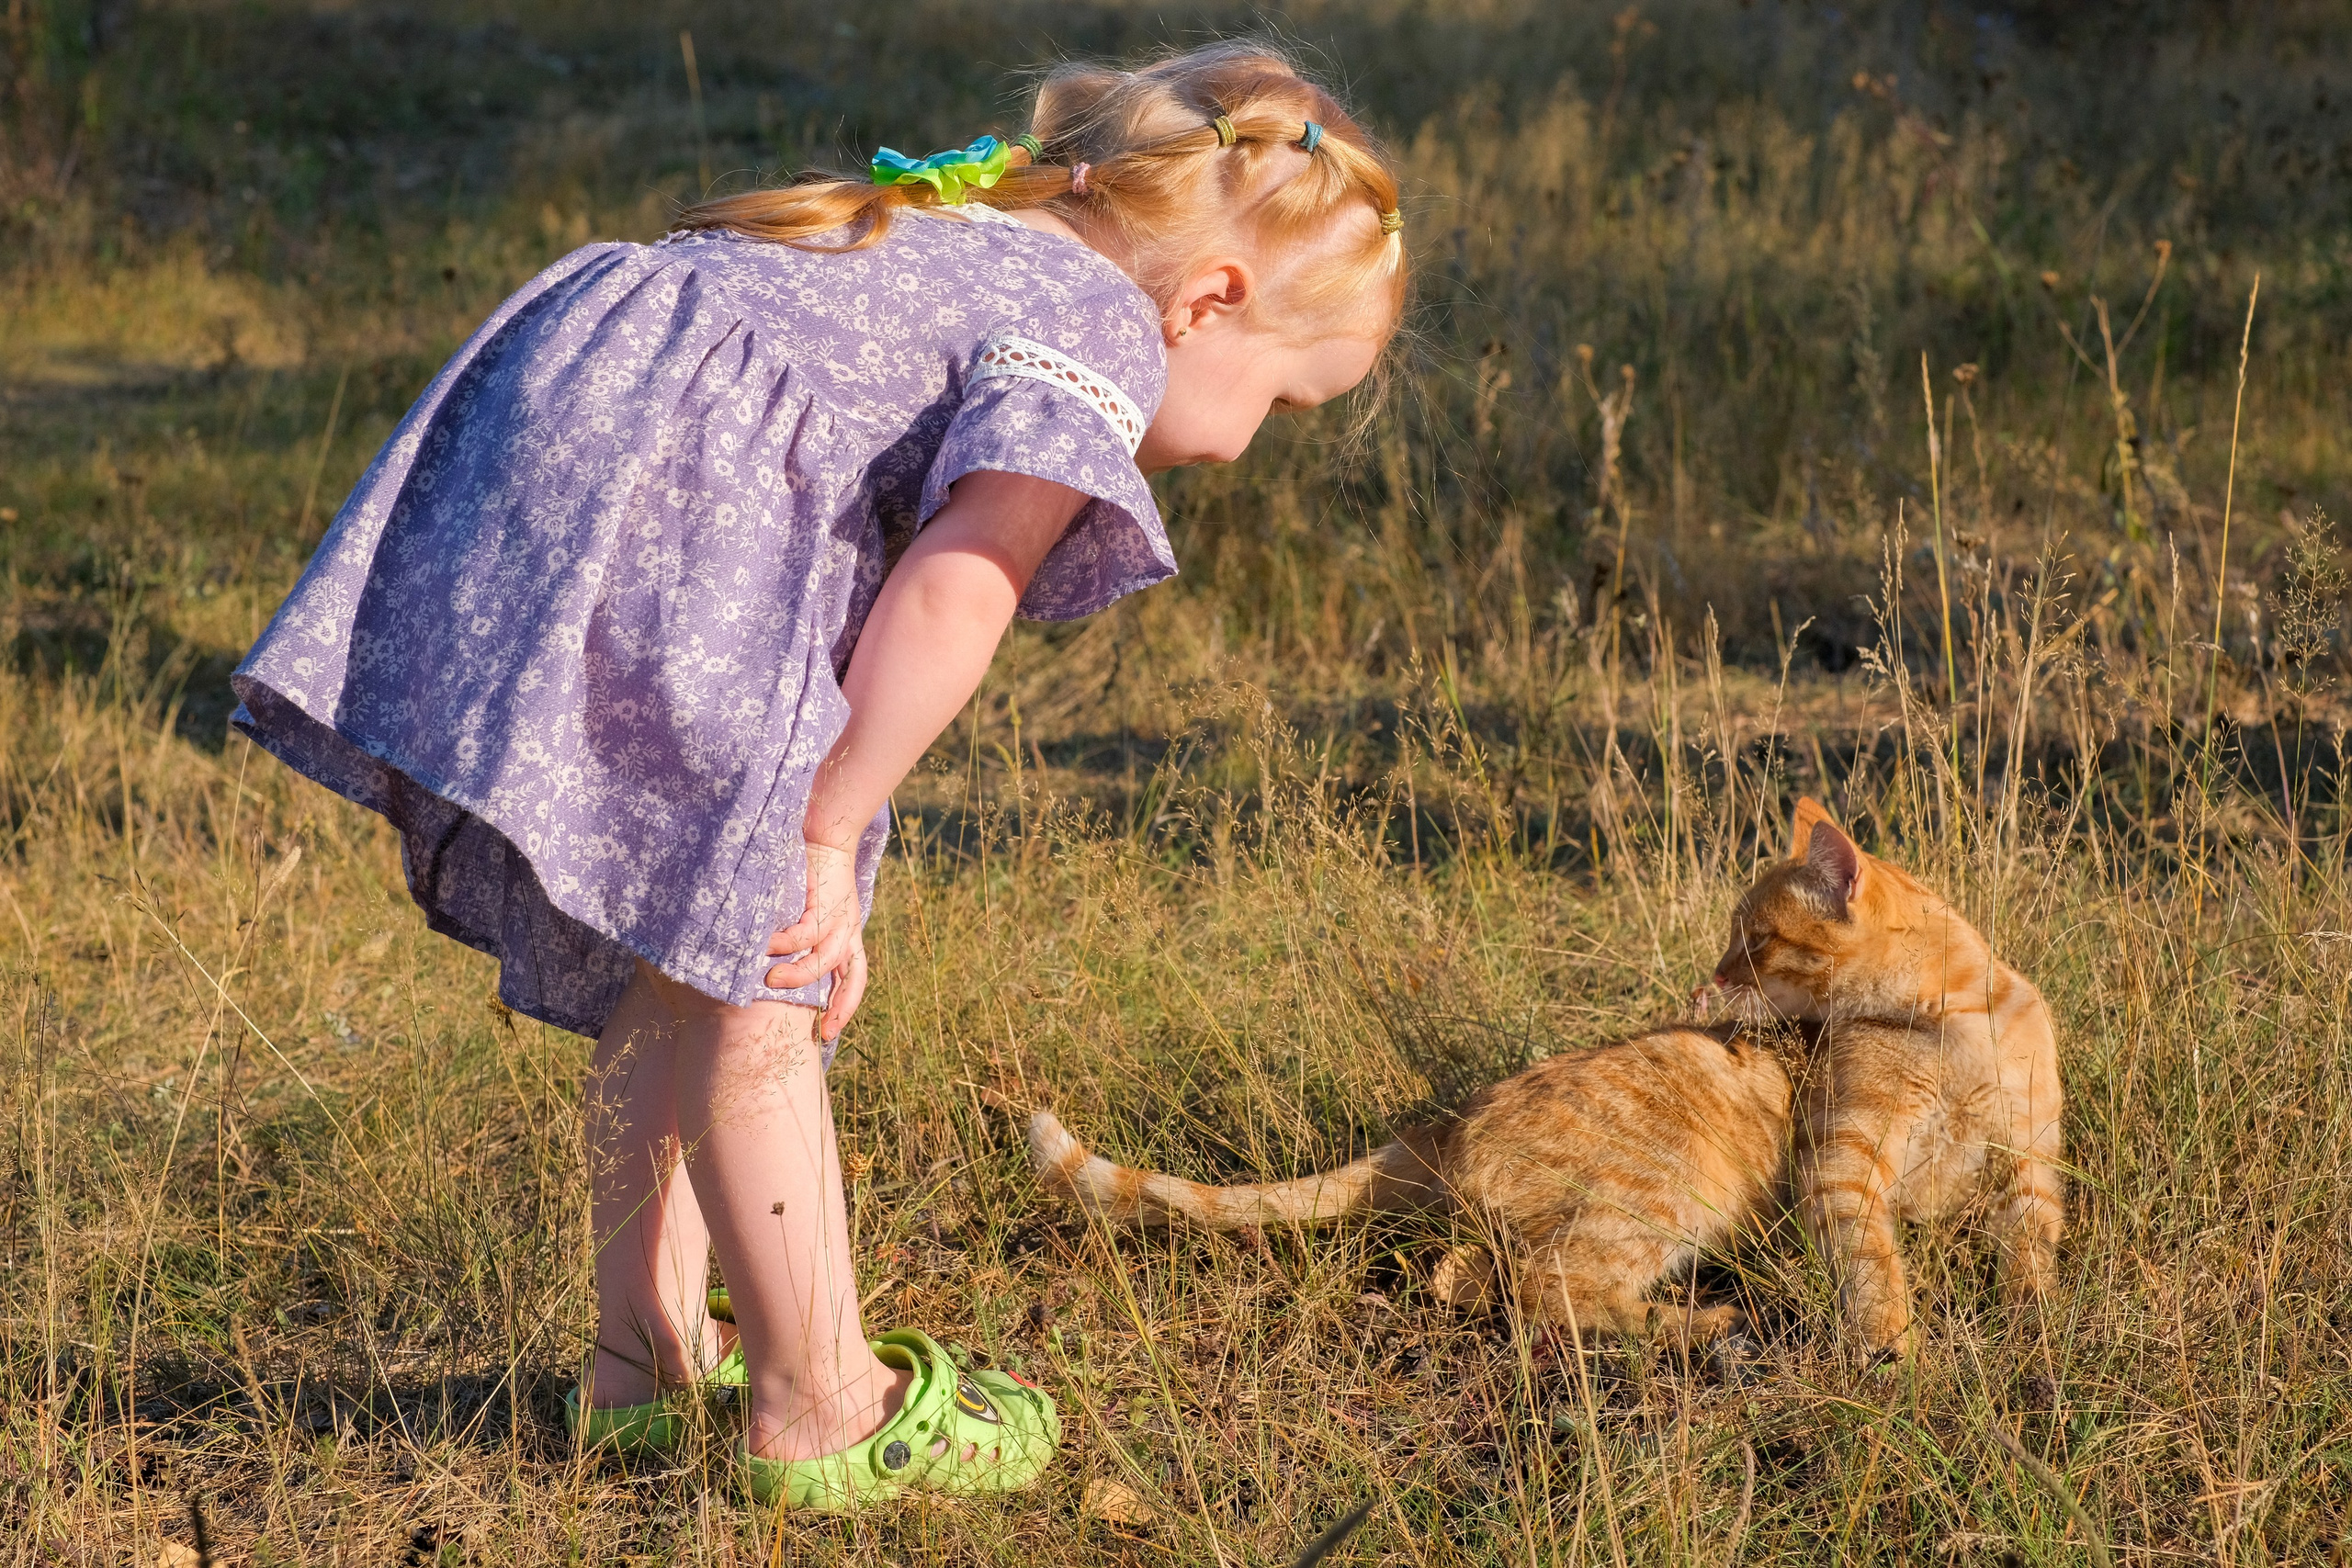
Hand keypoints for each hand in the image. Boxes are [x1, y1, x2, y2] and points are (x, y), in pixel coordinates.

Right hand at [764, 840, 868, 1041]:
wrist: (824, 834)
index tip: (829, 1033)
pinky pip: (806, 931)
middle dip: (838, 1007)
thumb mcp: (809, 913)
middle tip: (819, 1030)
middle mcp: (848, 931)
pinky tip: (767, 946)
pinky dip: (786, 942)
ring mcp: (840, 917)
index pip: (855, 979)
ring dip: (799, 975)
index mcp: (847, 936)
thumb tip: (768, 965)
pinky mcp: (825, 902)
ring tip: (771, 981)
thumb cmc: (811, 875)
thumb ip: (799, 937)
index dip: (846, 1007)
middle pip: (852, 977)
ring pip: (826, 958)